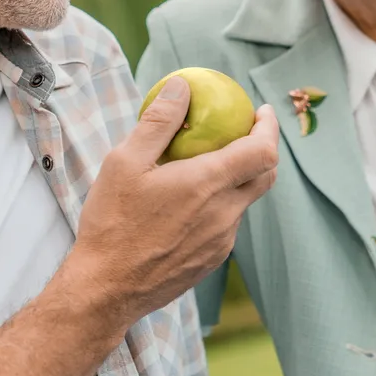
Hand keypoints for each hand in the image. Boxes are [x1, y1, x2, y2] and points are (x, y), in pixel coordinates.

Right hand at [71, 75, 279, 327]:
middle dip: (263, 150)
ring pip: (243, 202)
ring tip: (206, 166)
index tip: (261, 111)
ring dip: (236, 179)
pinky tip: (189, 202)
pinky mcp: (212, 261)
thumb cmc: (112, 222)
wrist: (106, 289)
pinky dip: (220, 205)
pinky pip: (226, 225)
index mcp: (208, 184)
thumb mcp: (125, 162)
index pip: (263, 151)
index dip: (269, 127)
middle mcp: (225, 214)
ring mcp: (222, 241)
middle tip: (243, 132)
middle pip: (265, 176)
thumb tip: (182, 86)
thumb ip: (159, 121)